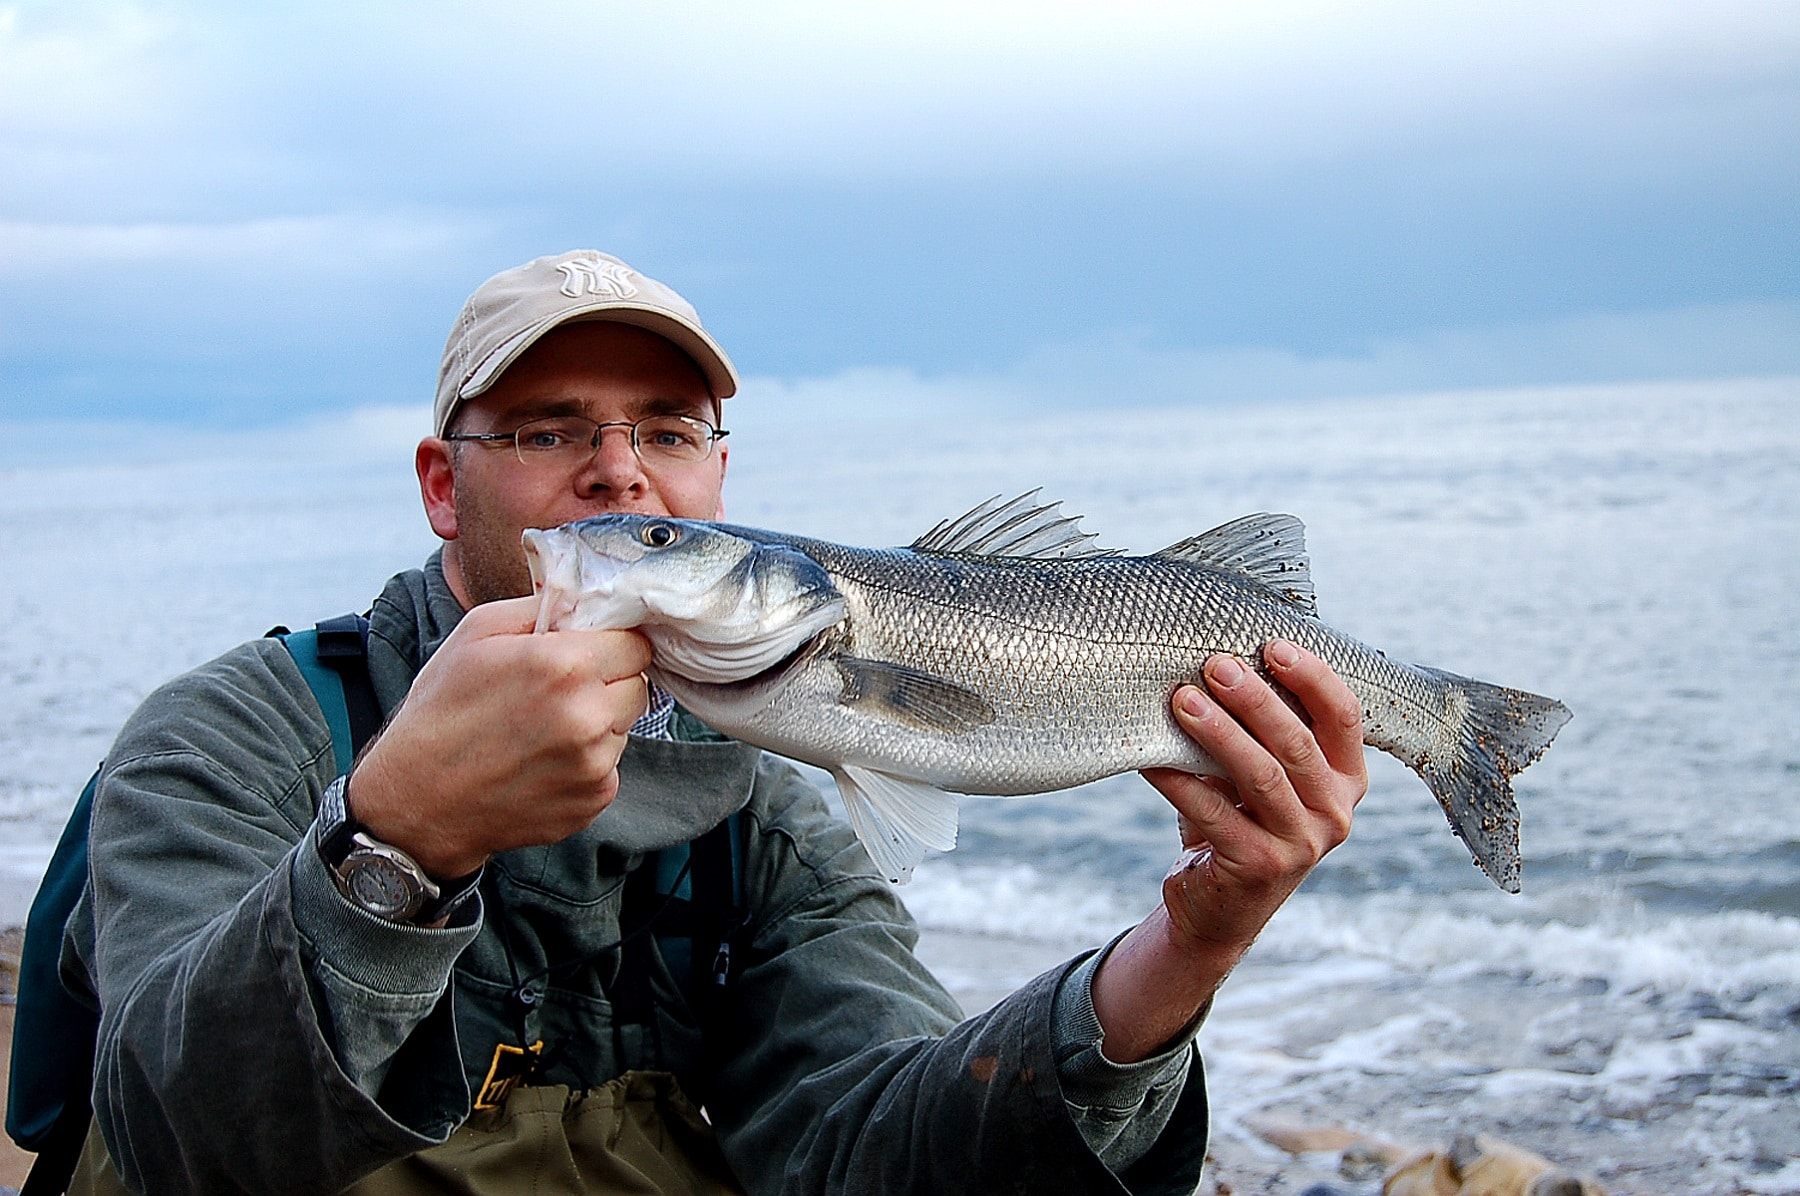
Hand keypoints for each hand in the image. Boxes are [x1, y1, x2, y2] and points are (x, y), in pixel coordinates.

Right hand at [344, 595, 651, 877]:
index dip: (611, 645)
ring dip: (598, 724)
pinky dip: (586, 763)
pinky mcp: (594, 800)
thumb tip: (587, 596)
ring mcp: (595, 764)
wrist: (416, 801)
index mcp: (566, 666)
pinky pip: (609, 767)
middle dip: (607, 682)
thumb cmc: (441, 711)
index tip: (586, 653)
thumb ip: (543, 606)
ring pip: (624, 727)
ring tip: (541, 730)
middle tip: (559, 692)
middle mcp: (590, 717)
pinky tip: (541, 763)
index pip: (636, 643)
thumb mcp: (477, 632)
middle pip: (637, 685)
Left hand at [1089, 639, 1366, 1061]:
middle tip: (1214, 665)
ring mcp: (1302, 845)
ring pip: (1261, 777)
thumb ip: (1261, 730)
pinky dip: (1180, 782)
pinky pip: (1215, 814)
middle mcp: (1335, 813)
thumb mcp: (1263, 774)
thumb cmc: (1240, 818)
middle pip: (1297, 743)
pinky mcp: (1260, 868)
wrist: (1220, 906)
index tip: (1271, 644)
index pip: (1344, 717)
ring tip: (1181, 700)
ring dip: (1218, 733)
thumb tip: (1215, 658)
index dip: (1313, 677)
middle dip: (1254, 700)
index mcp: (1346, 779)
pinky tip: (1150, 758)